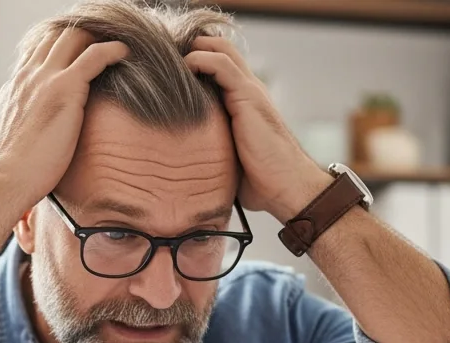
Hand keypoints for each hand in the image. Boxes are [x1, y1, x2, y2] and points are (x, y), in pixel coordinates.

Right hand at [0, 27, 128, 208]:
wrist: (5, 179)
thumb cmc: (13, 170)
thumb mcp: (18, 136)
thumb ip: (31, 122)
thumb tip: (42, 133)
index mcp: (17, 85)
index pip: (40, 49)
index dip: (62, 45)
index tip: (81, 52)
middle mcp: (29, 75)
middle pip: (56, 36)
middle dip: (80, 35)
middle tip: (103, 44)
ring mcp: (45, 78)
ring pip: (74, 37)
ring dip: (96, 36)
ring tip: (115, 46)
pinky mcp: (65, 89)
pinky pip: (94, 56)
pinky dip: (112, 49)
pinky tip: (124, 52)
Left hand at [185, 37, 331, 222]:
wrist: (285, 188)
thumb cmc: (259, 181)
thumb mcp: (225, 158)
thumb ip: (209, 147)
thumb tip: (179, 164)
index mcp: (243, 102)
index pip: (219, 66)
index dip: (196, 61)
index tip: (167, 71)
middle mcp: (248, 90)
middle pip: (220, 50)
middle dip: (192, 47)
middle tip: (164, 59)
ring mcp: (250, 90)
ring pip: (221, 49)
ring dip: (194, 48)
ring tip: (169, 59)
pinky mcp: (248, 95)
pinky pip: (221, 64)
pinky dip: (200, 59)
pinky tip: (184, 67)